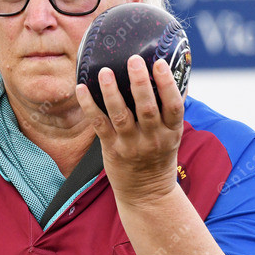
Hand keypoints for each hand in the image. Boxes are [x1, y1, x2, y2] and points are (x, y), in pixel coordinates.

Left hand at [76, 55, 184, 206]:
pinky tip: (81, 88)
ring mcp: (131, 144)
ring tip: (105, 71)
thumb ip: (168, 110)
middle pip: (146, 108)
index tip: (159, 63)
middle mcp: (153, 138)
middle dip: (139, 83)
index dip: (167, 84)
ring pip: (120, 115)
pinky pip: (99, 124)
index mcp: (171, 132)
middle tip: (133, 60)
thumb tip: (166, 72)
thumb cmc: (159, 157)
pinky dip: (89, 106)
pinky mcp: (111, 149)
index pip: (173, 106)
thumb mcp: (172, 135)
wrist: (147, 194)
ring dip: (111, 92)